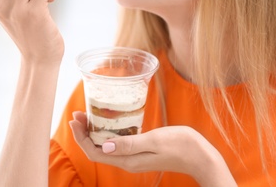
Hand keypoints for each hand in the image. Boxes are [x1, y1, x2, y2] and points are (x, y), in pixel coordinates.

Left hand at [69, 111, 235, 185]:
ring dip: (94, 132)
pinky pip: (116, 144)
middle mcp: (127, 161)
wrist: (200, 156)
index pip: (94, 153)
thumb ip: (129, 144)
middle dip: (84, 133)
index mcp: (128, 160)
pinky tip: (108, 122)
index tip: (75, 120)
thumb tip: (103, 145)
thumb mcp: (154, 141)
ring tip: (87, 116)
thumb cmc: (180, 145)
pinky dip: (107, 133)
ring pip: (105, 146)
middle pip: (97, 149)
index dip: (81, 138)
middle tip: (78, 114)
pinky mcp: (140, 151)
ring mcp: (133, 157)